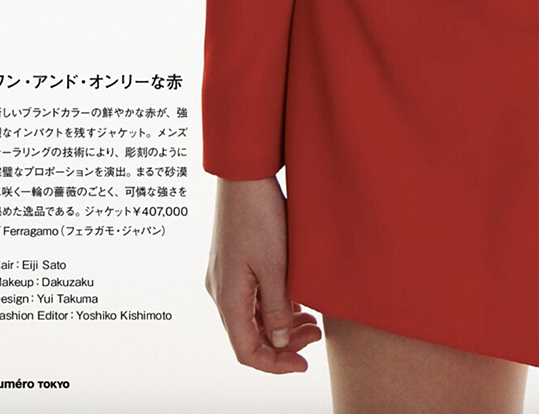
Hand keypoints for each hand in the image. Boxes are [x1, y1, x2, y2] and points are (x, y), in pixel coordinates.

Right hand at [205, 175, 320, 371]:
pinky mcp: (233, 261)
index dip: (275, 364)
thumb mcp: (275, 266)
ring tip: (312, 322)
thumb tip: (279, 341)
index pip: (247, 351)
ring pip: (253, 316)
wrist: (244, 174)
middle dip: (283, 344)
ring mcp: (226, 276)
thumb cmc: (260, 216)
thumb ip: (277, 308)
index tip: (303, 364)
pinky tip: (297, 301)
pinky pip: (253, 297)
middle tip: (316, 337)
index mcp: (228, 298)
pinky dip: (274, 305)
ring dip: (280, 324)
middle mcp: (221, 292)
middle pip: (250, 335)